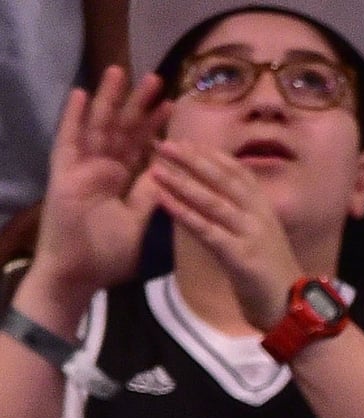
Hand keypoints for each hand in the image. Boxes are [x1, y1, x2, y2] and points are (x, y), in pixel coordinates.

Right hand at [18, 68, 164, 321]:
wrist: (79, 274)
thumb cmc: (107, 255)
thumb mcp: (138, 222)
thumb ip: (150, 196)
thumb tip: (169, 173)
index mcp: (121, 180)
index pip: (142, 146)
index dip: (156, 126)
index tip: (174, 105)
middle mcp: (101, 168)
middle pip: (122, 128)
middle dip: (138, 104)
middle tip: (156, 77)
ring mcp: (81, 168)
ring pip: (98, 126)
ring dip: (109, 99)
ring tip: (121, 71)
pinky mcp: (63, 174)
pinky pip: (68, 140)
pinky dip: (73, 118)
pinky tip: (81, 94)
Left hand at [148, 137, 300, 329]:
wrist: (295, 311)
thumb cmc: (273, 278)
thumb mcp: (261, 239)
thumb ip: (242, 218)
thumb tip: (217, 199)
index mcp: (265, 210)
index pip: (236, 172)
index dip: (209, 155)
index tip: (183, 142)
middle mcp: (259, 216)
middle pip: (223, 179)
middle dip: (192, 160)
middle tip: (163, 145)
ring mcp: (251, 235)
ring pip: (212, 201)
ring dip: (182, 182)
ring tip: (156, 169)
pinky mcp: (240, 256)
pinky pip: (207, 230)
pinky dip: (184, 213)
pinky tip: (163, 201)